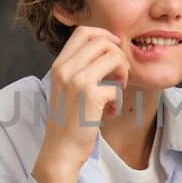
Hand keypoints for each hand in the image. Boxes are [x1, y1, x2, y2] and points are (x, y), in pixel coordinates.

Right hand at [32, 26, 130, 182]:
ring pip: (113, 56)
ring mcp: (77, 81)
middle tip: (119, 76)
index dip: (105, 35)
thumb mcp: (66, 89)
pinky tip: (110, 113)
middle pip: (102, 40)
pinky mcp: (90, 96)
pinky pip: (116, 86)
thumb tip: (108, 52)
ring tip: (117, 90)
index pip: (83, 31)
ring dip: (122, 72)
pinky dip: (118, 100)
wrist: (60, 150)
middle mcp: (65, 69)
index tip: (114, 52)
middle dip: (118, 55)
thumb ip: (79, 69)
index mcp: (59, 65)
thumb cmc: (68, 122)